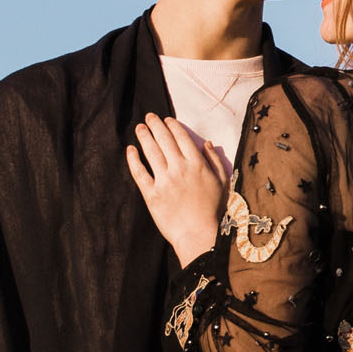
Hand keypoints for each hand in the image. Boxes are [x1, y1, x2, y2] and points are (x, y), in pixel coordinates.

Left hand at [125, 113, 230, 265]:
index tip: (166, 120)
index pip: (181, 138)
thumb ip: (214, 161)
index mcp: (197, 164)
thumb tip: (207, 143)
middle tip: (149, 117)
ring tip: (139, 128)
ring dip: (144, 136)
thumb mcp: (222, 182)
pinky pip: (139, 173)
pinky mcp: (151, 194)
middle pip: (164, 140)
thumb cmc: (213, 210)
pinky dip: (133, 159)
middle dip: (155, 125)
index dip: (172, 126)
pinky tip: (130, 150)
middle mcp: (179, 168)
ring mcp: (164, 180)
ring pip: (151, 152)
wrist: (198, 234)